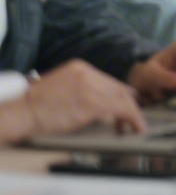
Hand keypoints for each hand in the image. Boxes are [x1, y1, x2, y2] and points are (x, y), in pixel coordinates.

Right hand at [11, 60, 145, 139]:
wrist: (23, 111)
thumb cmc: (36, 105)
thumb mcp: (61, 86)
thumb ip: (80, 88)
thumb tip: (97, 101)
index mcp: (80, 67)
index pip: (108, 80)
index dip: (121, 93)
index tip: (129, 103)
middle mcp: (88, 74)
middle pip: (118, 88)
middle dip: (129, 104)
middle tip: (134, 119)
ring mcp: (91, 87)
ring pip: (122, 98)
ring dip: (132, 114)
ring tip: (134, 126)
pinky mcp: (92, 103)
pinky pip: (121, 108)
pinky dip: (131, 118)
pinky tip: (133, 126)